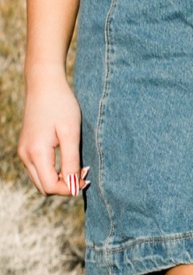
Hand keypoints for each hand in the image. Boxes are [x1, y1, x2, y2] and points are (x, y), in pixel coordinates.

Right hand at [17, 66, 85, 196]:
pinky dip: (53, 172)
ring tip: (80, 167)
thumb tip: (74, 185)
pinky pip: (39, 169)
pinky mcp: (27, 148)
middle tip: (86, 173)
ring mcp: (24, 152)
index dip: (69, 188)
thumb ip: (72, 161)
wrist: (45, 85)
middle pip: (44, 187)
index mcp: (36, 153)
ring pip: (41, 180)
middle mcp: (25, 155)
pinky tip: (70, 161)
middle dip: (65, 186)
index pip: (51, 186)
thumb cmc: (61, 106)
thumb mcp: (71, 134)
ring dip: (60, 179)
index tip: (87, 179)